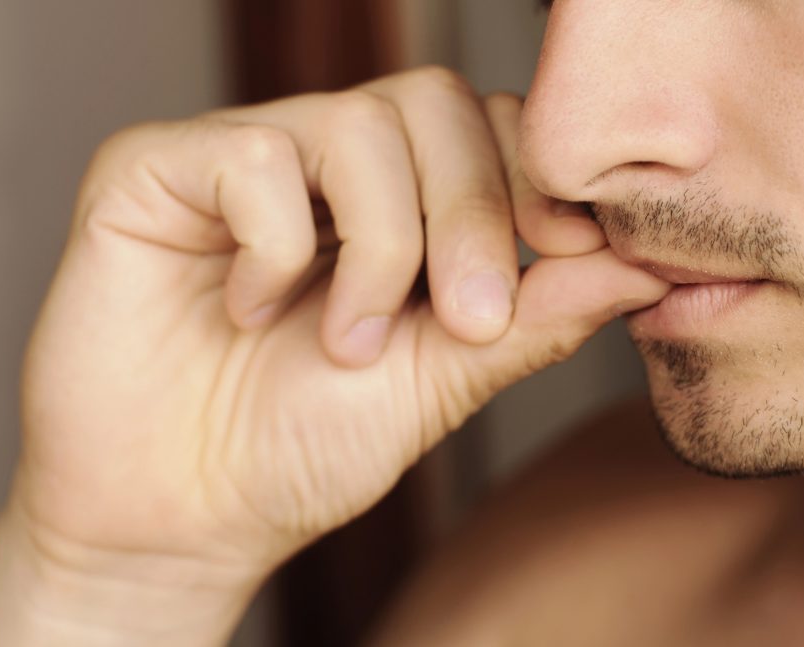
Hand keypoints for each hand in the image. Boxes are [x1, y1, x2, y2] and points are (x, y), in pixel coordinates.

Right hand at [0, 67, 667, 641]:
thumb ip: (538, 316)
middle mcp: (323, 165)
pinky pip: (253, 157)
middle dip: (470, 213)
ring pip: (357, 125)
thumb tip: (647, 267)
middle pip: (432, 102)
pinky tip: (250, 309)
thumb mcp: (444, 380)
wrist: (182, 516)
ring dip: (378, 250)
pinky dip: (274, 246)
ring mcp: (241, 158)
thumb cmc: (305, 446)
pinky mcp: (156, 170)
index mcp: (395, 202)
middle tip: (464, 319)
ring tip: (346, 344)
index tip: (567, 251)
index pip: (487, 125)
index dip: (534, 177)